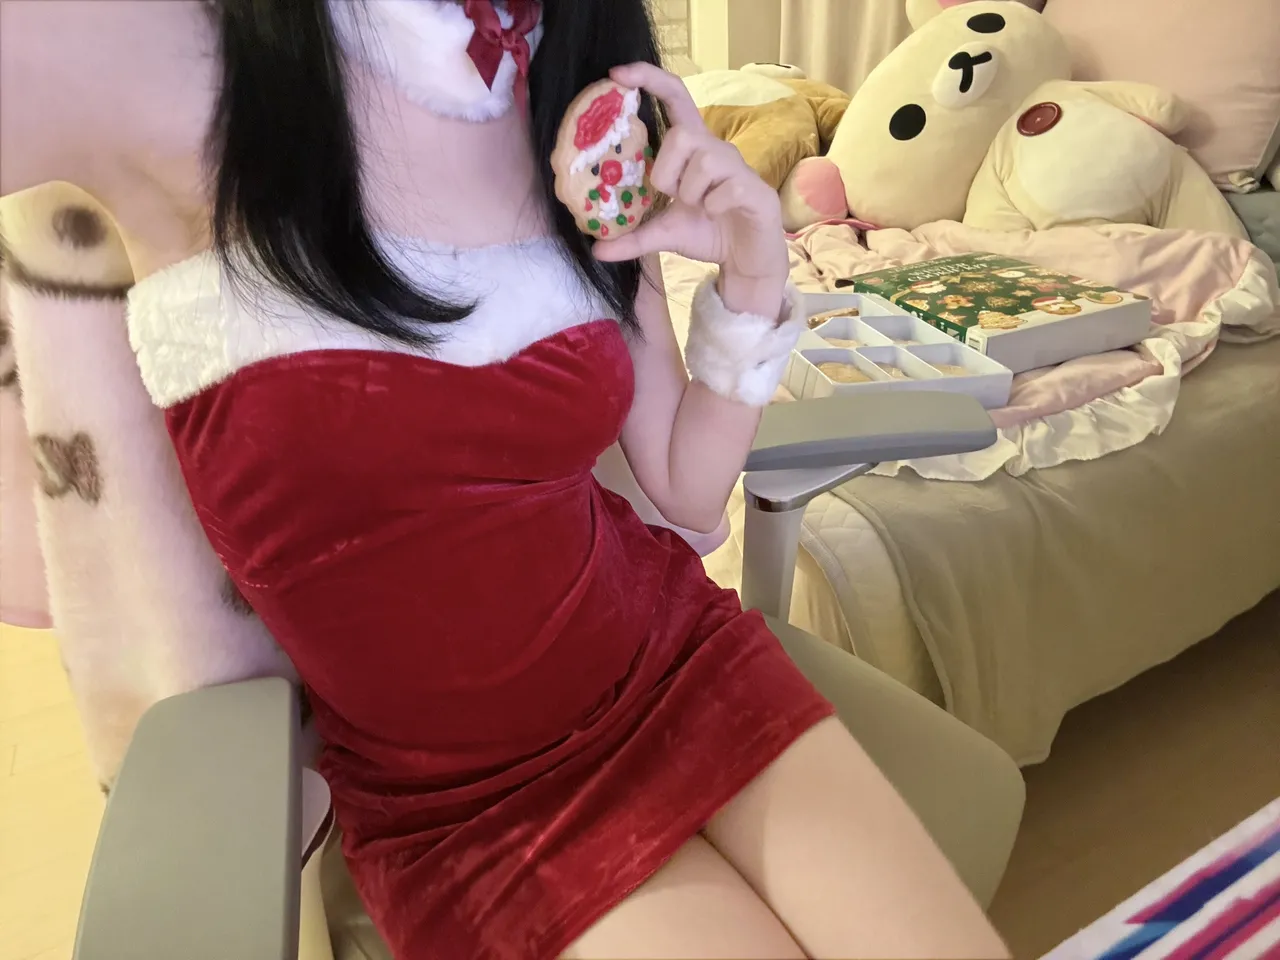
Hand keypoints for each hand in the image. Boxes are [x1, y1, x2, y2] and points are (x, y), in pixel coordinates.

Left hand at [592, 62, 788, 317]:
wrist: (747, 260)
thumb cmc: (709, 232)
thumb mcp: (664, 234)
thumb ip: (632, 238)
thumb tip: (596, 250)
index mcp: (692, 149)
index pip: (674, 97)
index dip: (648, 79)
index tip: (616, 74)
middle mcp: (715, 149)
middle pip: (681, 135)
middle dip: (669, 173)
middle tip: (676, 198)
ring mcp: (737, 167)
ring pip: (702, 163)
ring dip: (691, 194)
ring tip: (700, 209)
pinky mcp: (754, 189)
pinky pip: (724, 191)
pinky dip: (713, 209)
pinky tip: (719, 215)